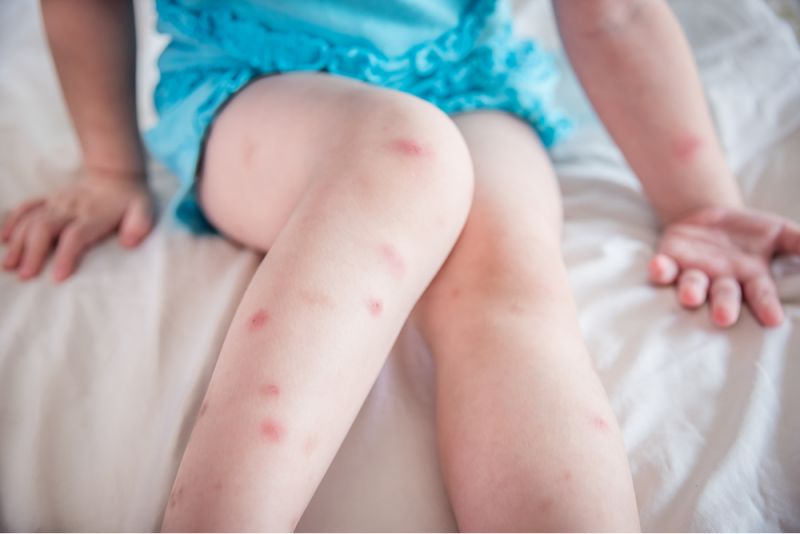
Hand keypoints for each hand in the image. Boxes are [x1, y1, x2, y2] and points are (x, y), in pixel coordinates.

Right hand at [1, 169, 155, 281]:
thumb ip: (139, 225)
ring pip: (32, 220)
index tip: (58, 276)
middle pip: (46, 228)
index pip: (77, 236)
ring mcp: (57, 203)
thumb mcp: (144, 209)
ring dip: (19, 242)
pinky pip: (27, 207)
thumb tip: (130, 243)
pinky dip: (13, 221)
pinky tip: (3, 238)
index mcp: (95, 215)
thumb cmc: (131, 200)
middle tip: (24, 275)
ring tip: (9, 265)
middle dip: (33, 252)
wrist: (116, 174)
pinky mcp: (49, 200)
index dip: (67, 255)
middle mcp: (72, 208)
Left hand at [649, 206, 799, 327]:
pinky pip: (663, 269)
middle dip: (723, 307)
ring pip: (692, 286)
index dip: (765, 306)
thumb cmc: (748, 232)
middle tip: (723, 318)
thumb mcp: (777, 233)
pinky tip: (658, 267)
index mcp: (750, 278)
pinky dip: (660, 270)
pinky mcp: (669, 261)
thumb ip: (799, 243)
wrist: (706, 217)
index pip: (761, 295)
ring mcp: (694, 273)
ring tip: (689, 298)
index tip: (773, 319)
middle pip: (723, 297)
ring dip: (690, 292)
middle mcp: (721, 281)